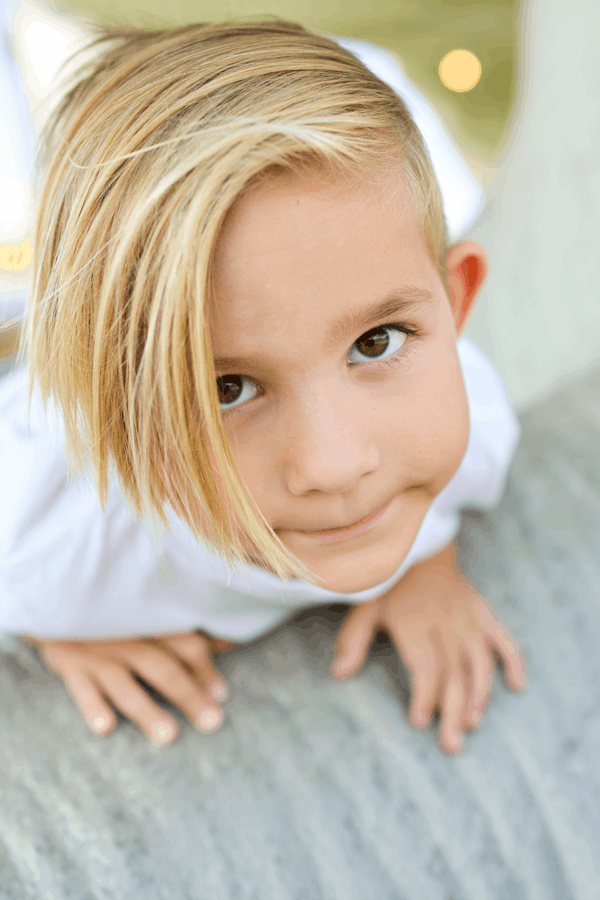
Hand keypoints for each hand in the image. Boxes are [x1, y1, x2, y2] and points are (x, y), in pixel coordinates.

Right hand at [22, 631, 233, 745]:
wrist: (57, 601)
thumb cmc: (114, 614)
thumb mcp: (148, 614)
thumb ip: (184, 630)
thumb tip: (228, 643)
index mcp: (151, 624)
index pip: (186, 645)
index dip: (205, 669)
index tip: (222, 695)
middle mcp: (129, 639)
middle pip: (163, 669)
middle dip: (189, 696)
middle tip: (211, 723)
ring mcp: (99, 654)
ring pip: (126, 686)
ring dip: (148, 710)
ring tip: (169, 736)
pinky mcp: (71, 666)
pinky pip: (81, 688)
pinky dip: (92, 707)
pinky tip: (105, 727)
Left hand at [331, 542, 524, 753]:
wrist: (419, 544)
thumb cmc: (388, 582)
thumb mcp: (364, 607)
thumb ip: (354, 640)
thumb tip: (338, 674)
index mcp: (415, 624)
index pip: (426, 667)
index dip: (425, 695)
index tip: (419, 721)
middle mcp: (445, 623)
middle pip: (454, 674)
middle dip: (453, 711)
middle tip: (452, 745)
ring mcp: (468, 618)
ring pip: (480, 663)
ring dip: (480, 695)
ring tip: (473, 723)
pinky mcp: (482, 612)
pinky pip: (504, 638)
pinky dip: (513, 661)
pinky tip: (517, 686)